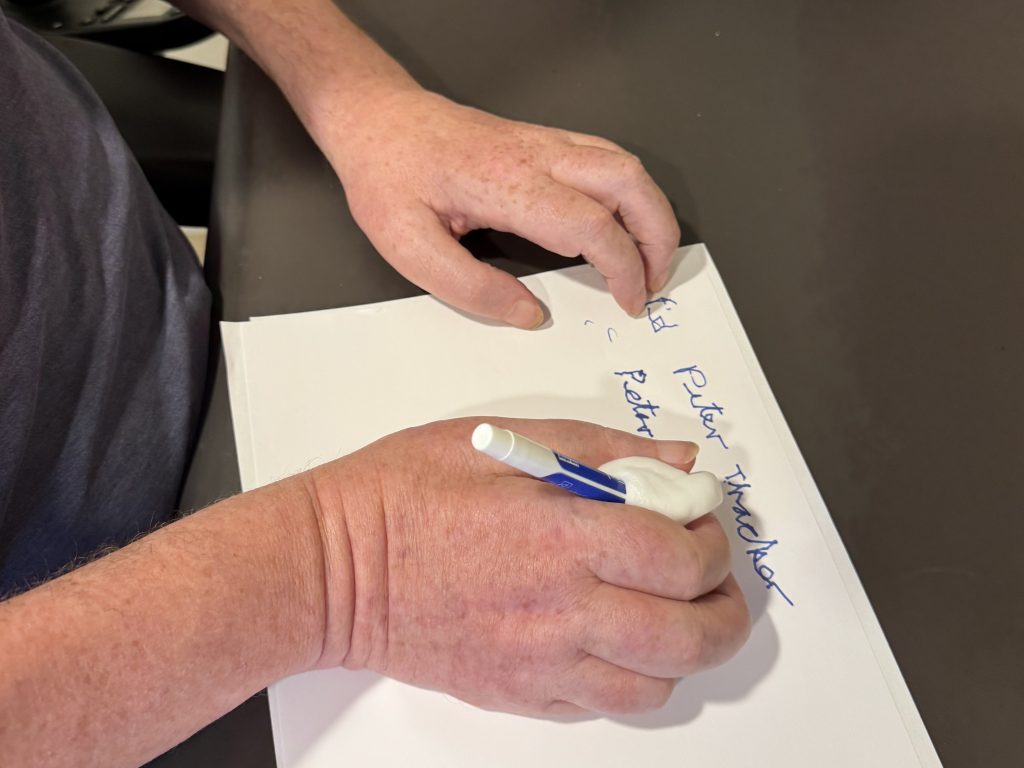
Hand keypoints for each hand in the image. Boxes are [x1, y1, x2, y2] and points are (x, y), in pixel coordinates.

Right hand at [308, 418, 749, 715]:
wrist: (334, 569)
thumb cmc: (405, 494)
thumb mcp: (504, 441)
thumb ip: (602, 448)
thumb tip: (678, 460)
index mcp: (562, 538)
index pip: (681, 560)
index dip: (712, 542)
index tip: (702, 523)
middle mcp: (561, 611)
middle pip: (689, 639)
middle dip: (725, 610)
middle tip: (713, 581)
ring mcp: (540, 664)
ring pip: (654, 688)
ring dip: (683, 652)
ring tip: (668, 612)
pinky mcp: (518, 695)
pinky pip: (602, 707)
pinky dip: (630, 678)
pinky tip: (613, 638)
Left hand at [319, 89, 680, 328]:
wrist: (375, 119)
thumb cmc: (387, 176)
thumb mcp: (410, 247)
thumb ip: (471, 288)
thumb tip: (529, 315)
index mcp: (510, 184)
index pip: (593, 226)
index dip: (624, 268)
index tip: (631, 301)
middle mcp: (536, 155)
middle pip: (628, 184)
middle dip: (658, 236)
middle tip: (656, 280)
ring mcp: (542, 141)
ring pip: (623, 164)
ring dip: (650, 210)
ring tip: (648, 255)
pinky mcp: (539, 139)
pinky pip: (604, 155)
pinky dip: (628, 190)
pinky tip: (621, 218)